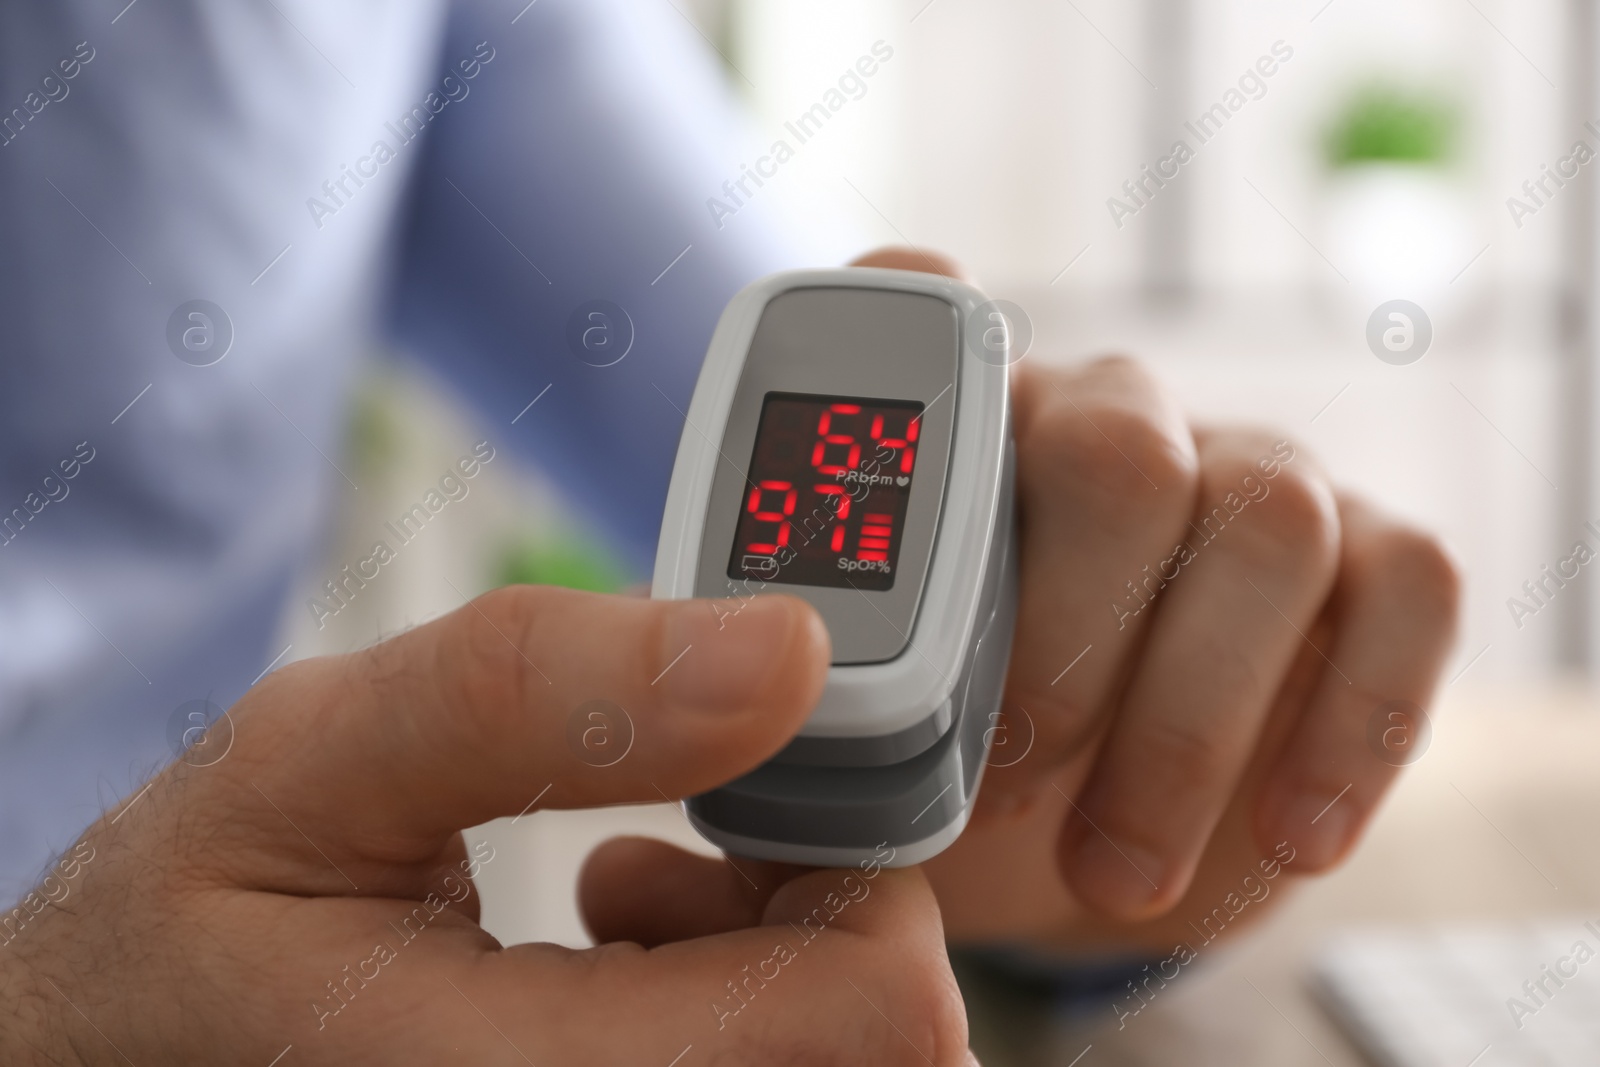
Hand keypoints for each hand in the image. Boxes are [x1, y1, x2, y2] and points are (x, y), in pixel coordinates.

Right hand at [0, 587, 972, 1064]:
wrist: (108, 1061)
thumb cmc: (179, 932)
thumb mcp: (315, 766)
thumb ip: (538, 694)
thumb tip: (788, 649)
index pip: (884, 1013)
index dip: (859, 857)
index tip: (751, 778)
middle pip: (881, 1034)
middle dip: (813, 901)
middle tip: (677, 834)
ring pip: (835, 1050)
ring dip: (773, 944)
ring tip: (620, 882)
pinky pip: (772, 1061)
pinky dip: (738, 989)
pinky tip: (616, 940)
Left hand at [849, 249, 1460, 946]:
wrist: (1094, 838)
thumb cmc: (962, 770)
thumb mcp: (870, 746)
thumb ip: (820, 704)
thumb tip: (752, 713)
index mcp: (961, 435)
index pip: (926, 303)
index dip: (901, 327)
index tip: (860, 449)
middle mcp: (1105, 417)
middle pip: (1117, 447)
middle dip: (1065, 640)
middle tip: (1010, 786)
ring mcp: (1246, 471)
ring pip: (1266, 517)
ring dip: (1188, 720)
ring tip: (1115, 871)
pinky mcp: (1371, 551)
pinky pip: (1410, 585)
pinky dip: (1357, 722)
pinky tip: (1290, 840)